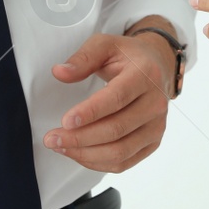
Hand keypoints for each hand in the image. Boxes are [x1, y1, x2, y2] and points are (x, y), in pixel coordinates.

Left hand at [45, 33, 172, 172]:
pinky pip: (124, 162)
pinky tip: (78, 154)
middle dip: (79, 138)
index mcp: (146, 74)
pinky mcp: (152, 142)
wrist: (157, 67)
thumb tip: (60, 72)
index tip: (65, 121)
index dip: (90, 112)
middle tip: (51, 138)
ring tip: (60, 147)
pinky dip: (97, 163)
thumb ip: (83, 58)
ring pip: (120, 151)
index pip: (117, 98)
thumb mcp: (106, 45)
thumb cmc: (128, 57)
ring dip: (85, 154)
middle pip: (116, 129)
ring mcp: (156, 126)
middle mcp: (156, 103)